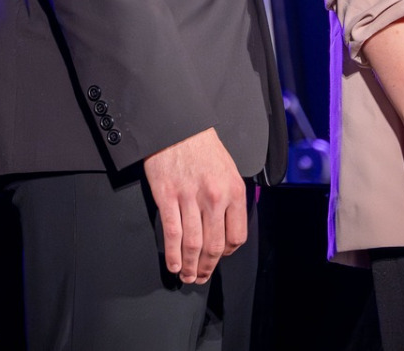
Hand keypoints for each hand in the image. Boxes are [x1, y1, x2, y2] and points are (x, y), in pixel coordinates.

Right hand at [143, 127, 247, 283]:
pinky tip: (174, 264)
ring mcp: (189, 198)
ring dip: (190, 266)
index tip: (218, 257)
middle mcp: (214, 197)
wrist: (176, 125)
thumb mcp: (229, 169)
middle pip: (213, 246)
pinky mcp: (167, 196)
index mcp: (234, 191)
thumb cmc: (201, 146)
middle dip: (207, 267)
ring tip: (187, 276)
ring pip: (193, 244)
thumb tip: (226, 228)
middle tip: (200, 277)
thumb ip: (231, 198)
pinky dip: (173, 253)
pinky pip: (172, 232)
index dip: (226, 253)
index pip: (236, 237)